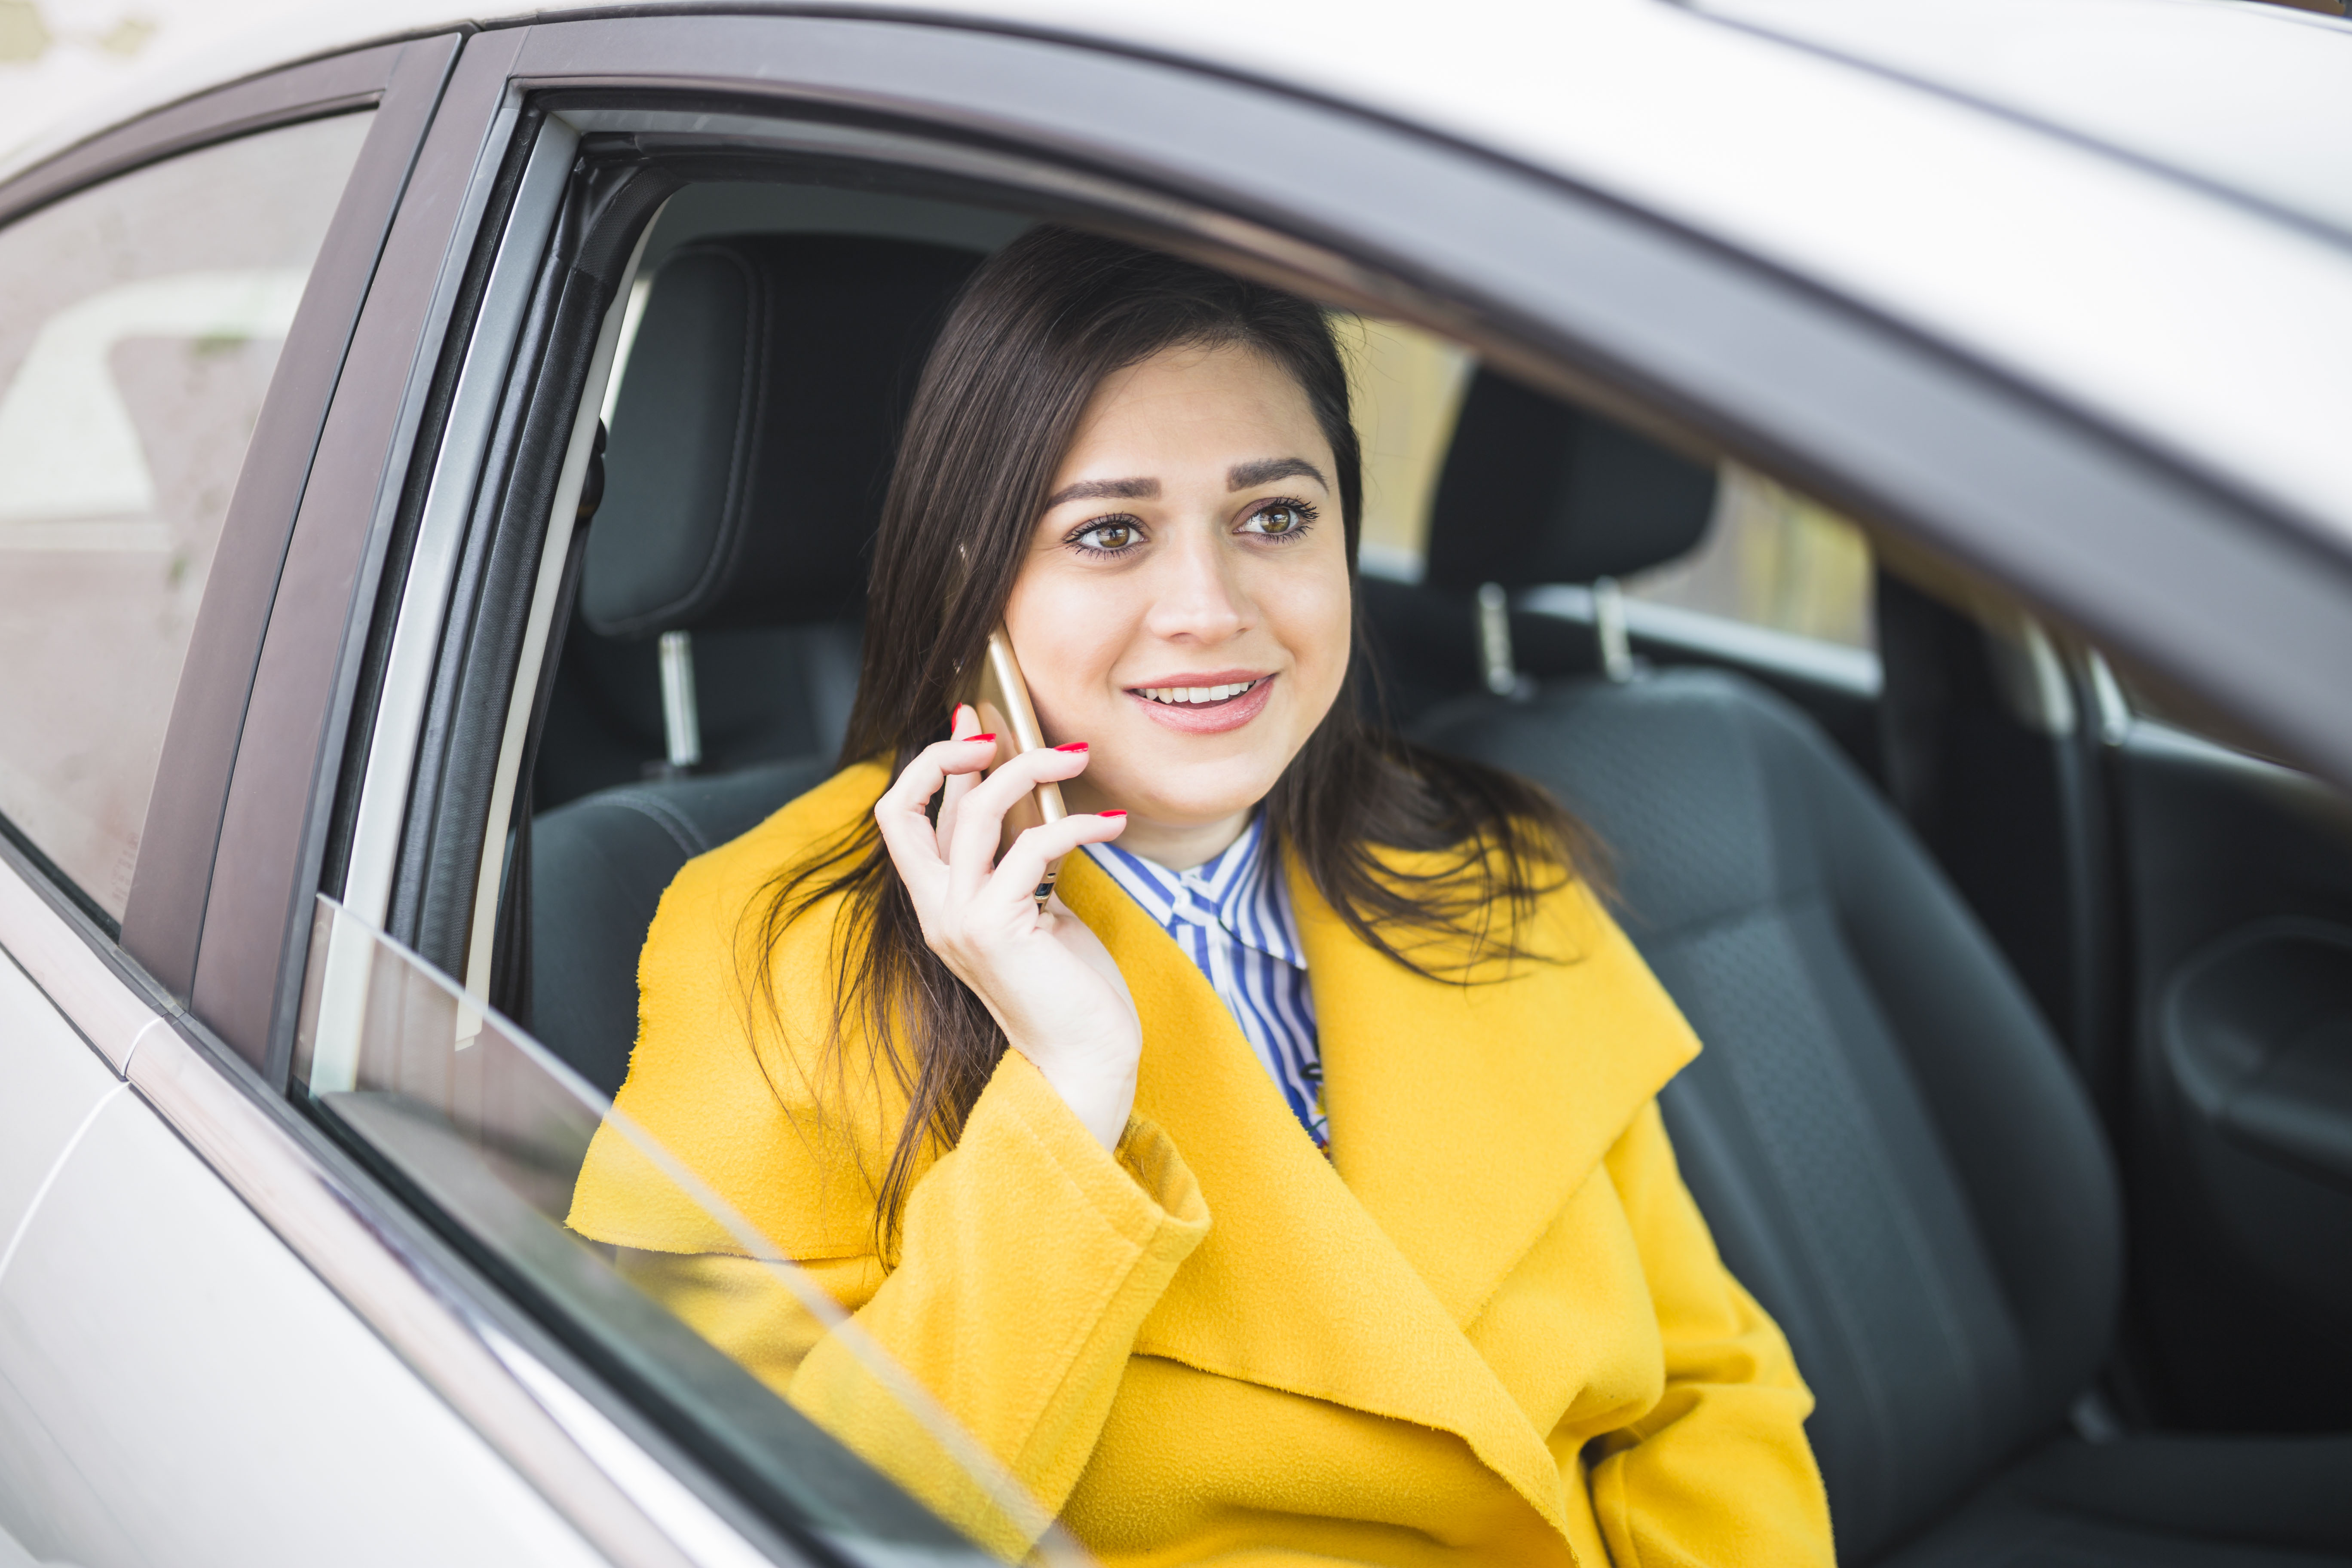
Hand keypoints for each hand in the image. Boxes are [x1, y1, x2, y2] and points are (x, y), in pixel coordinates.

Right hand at [873, 705, 1139, 1149]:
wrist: (1085, 1061)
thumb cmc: (1069, 987)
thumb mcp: (1036, 908)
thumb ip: (1017, 859)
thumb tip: (1028, 793)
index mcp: (937, 904)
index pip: (902, 817)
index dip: (931, 762)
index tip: (973, 723)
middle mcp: (936, 911)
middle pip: (907, 806)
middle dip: (951, 752)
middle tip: (1006, 730)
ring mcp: (960, 921)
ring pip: (976, 814)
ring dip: (1029, 770)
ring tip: (1079, 757)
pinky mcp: (997, 929)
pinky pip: (1034, 848)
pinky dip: (1078, 824)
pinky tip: (1113, 824)